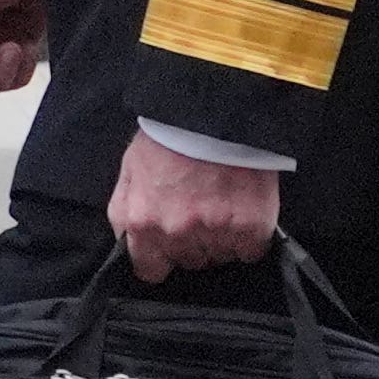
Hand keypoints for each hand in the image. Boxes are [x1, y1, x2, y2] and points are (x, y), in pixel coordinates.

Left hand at [108, 130, 282, 282]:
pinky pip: (251, 251)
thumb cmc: (169, 136)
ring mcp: (216, 231)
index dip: (162, 259)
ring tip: (223, 201)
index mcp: (143, 222)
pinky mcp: (251, 226)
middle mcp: (177, 233)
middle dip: (194, 242)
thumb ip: (126, 213)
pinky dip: (251, 236)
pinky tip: (244, 209)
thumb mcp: (130, 172)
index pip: (150, 271)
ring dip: (223, 238)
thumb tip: (129, 243)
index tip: (170, 248)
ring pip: (221, 257)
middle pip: (190, 262)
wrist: (213, 107)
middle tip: (201, 208)